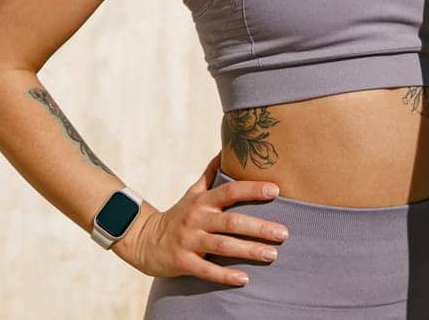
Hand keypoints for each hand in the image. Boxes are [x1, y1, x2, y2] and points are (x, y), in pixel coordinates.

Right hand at [115, 152, 288, 286]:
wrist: (145, 240)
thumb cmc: (179, 215)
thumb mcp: (193, 193)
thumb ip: (211, 174)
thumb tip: (227, 149)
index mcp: (203, 201)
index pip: (230, 191)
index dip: (252, 190)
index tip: (276, 190)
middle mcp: (197, 219)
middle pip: (232, 222)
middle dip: (259, 227)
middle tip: (284, 233)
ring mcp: (189, 241)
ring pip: (223, 246)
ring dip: (248, 251)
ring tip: (272, 255)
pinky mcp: (183, 262)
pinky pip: (206, 270)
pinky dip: (225, 275)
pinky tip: (244, 279)